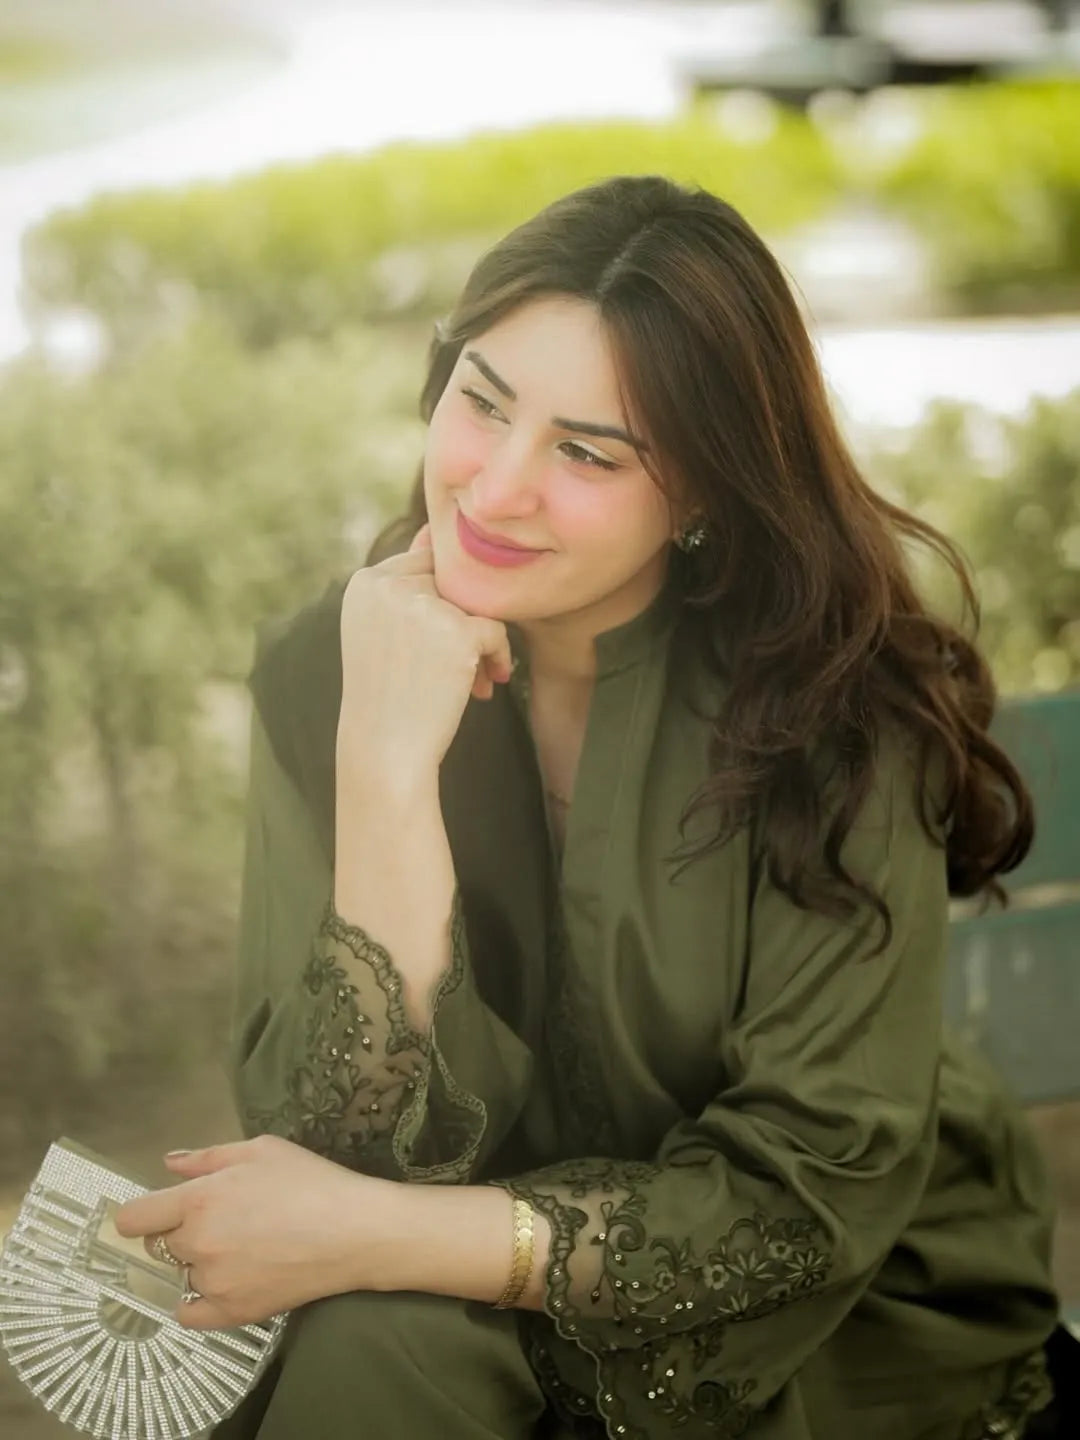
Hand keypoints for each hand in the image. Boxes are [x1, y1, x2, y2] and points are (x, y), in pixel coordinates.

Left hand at [113, 1134, 397, 1330]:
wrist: (353, 1231)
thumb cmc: (309, 1181)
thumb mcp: (261, 1150)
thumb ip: (207, 1157)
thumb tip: (168, 1164)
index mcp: (199, 1200)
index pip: (133, 1219)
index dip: (142, 1214)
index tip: (159, 1212)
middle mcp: (197, 1244)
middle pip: (162, 1245)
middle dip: (184, 1232)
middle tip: (224, 1222)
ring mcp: (212, 1283)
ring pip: (184, 1274)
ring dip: (201, 1262)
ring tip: (243, 1250)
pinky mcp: (231, 1313)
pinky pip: (190, 1315)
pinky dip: (199, 1301)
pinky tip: (224, 1283)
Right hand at [336, 523, 512, 787]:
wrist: (386, 751)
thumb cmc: (387, 696)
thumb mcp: (381, 630)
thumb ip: (404, 581)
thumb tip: (430, 531)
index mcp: (365, 582)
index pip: (423, 568)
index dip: (437, 610)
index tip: (431, 652)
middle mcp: (389, 584)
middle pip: (452, 584)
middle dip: (462, 622)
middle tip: (461, 666)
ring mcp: (422, 605)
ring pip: (476, 605)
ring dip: (482, 641)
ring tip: (474, 680)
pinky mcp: (457, 630)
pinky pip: (496, 630)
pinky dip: (498, 657)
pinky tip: (485, 686)